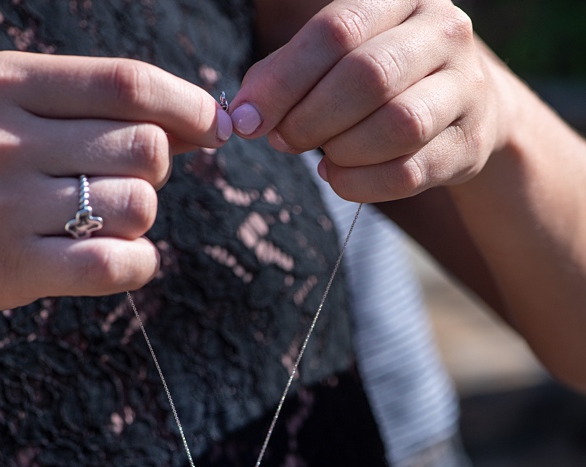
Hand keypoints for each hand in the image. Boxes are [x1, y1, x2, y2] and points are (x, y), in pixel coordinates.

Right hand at [0, 51, 231, 312]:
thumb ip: (76, 104)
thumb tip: (188, 124)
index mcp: (7, 84)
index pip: (126, 84)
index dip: (187, 104)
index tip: (213, 125)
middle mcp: (11, 140)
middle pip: (144, 147)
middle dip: (154, 169)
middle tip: (121, 182)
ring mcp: (10, 206)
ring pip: (136, 206)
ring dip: (136, 218)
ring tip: (97, 222)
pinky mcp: (12, 269)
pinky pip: (115, 264)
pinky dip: (136, 264)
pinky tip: (118, 260)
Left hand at [229, 0, 503, 201]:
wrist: (460, 109)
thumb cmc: (378, 81)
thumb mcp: (330, 61)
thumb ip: (282, 77)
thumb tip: (244, 115)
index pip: (337, 31)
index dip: (283, 81)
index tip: (247, 119)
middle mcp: (443, 32)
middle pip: (368, 76)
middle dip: (311, 119)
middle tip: (284, 140)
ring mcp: (467, 86)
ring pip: (397, 125)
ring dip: (341, 152)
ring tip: (322, 157)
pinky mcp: (472, 141)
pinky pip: (409, 171)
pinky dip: (361, 184)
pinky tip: (341, 176)